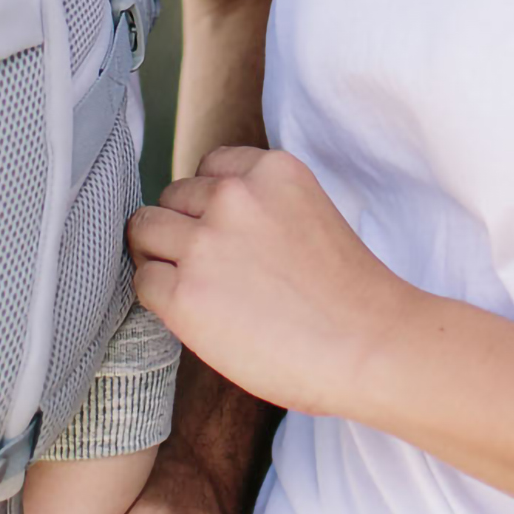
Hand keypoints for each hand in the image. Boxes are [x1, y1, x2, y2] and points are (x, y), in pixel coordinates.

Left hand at [127, 148, 423, 421]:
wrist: (370, 346)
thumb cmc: (347, 296)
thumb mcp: (308, 214)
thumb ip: (260, 205)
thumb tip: (207, 222)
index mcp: (272, 170)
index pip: (210, 167)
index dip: (212, 203)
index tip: (227, 233)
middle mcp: (234, 196)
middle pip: (172, 197)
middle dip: (183, 228)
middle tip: (209, 268)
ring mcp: (205, 242)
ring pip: (144, 231)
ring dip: (160, 257)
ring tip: (192, 288)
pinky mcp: (185, 294)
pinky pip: (142, 282)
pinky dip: (157, 298)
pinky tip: (191, 316)